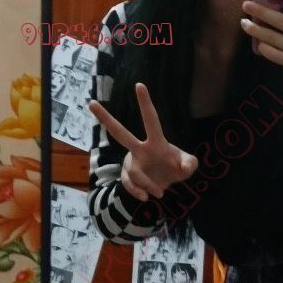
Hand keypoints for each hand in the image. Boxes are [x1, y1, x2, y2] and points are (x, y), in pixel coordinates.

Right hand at [88, 83, 198, 200]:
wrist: (166, 186)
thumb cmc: (175, 168)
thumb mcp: (187, 166)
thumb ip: (191, 164)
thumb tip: (184, 168)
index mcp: (155, 142)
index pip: (151, 120)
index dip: (145, 104)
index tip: (140, 85)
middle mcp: (139, 149)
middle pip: (119, 133)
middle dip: (105, 118)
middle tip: (91, 103)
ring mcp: (131, 163)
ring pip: (134, 173)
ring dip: (148, 185)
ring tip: (160, 192)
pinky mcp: (127, 177)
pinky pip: (128, 184)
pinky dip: (139, 192)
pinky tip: (147, 197)